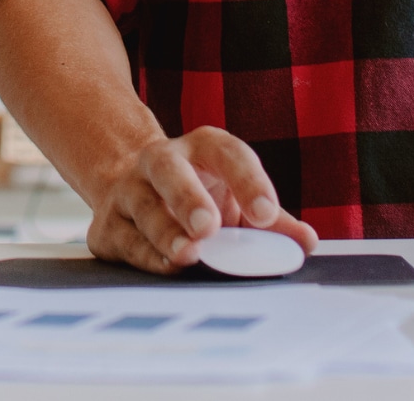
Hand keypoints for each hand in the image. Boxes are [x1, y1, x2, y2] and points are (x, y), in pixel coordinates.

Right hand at [84, 125, 320, 273]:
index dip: (248, 180)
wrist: (130, 186)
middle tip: (209, 226)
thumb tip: (307, 242)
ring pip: (143, 207)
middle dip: (188, 196)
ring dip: (166, 232)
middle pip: (170, 168)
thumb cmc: (201, 195)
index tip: (266, 213)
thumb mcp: (237, 199)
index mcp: (201, 147)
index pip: (227, 152)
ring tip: (187, 254)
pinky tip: (167, 266)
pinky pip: (127, 240)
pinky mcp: (107, 224)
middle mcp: (160, 160)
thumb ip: (272, 221)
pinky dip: (148, 256)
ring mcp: (129, 190)